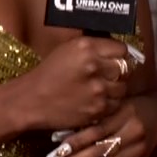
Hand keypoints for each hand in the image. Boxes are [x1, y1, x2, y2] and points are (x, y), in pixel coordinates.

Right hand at [8, 36, 130, 132]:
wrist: (31, 101)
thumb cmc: (48, 74)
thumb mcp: (68, 50)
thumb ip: (94, 48)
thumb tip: (116, 50)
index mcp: (86, 47)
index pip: (121, 48)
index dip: (119, 55)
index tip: (114, 60)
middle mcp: (94, 65)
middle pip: (125, 68)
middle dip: (118, 72)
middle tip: (107, 76)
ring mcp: (98, 89)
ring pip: (123, 87)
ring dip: (115, 89)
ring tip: (99, 90)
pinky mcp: (98, 109)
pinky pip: (116, 104)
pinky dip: (109, 104)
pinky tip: (95, 101)